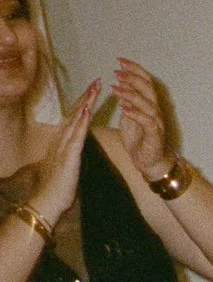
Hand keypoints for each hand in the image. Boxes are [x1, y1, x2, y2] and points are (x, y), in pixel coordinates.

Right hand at [30, 79, 102, 224]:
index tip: (94, 90)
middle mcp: (60, 139)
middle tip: (97, 81)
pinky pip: (75, 136)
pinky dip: (81, 123)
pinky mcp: (67, 157)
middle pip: (75, 113)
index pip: (75, 118)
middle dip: (86, 96)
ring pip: (75, 120)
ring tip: (95, 89)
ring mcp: (63, 146)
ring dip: (85, 103)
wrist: (47, 200)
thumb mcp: (68, 164)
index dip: (84, 103)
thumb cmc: (58, 186)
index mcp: (62, 141)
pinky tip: (86, 111)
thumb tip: (78, 144)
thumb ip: (72, 151)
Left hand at [112, 59, 171, 180]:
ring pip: (148, 104)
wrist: (150, 163)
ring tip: (116, 88)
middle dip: (133, 78)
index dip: (135, 70)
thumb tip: (120, 85)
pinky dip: (137, 114)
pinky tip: (124, 108)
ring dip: (132, 94)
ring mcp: (157, 124)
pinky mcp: (155, 136)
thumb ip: (128, 102)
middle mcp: (155, 112)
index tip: (120, 60)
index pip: (146, 82)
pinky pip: (148, 122)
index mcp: (149, 105)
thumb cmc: (141, 140)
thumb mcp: (130, 116)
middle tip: (117, 72)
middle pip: (148, 89)